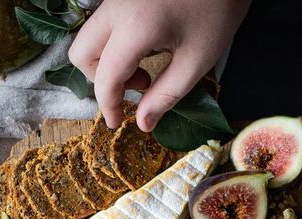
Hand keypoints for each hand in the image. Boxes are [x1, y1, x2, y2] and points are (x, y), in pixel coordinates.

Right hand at [69, 0, 250, 129]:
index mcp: (134, 28)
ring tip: (143, 69)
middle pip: (82, 53)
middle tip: (137, 87)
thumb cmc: (218, 9)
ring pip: (89, 36)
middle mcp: (116, 8)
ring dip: (106, 62)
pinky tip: (145, 48)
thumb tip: (143, 124)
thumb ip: (166, 96)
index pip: (105, 78)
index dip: (109, 106)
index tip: (117, 123)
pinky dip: (115, 44)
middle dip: (101, 80)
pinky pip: (104, 23)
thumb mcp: (197, 61)